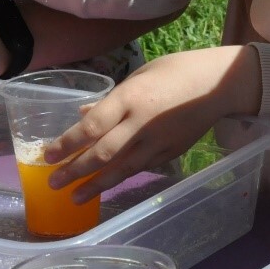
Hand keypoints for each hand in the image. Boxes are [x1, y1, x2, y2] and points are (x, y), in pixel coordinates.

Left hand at [43, 46, 260, 201]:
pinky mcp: (172, 152)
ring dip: (95, 184)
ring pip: (122, 168)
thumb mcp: (140, 75)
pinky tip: (108, 185)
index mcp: (132, 98)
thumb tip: (84, 115)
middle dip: (75, 170)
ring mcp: (159, 141)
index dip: (68, 144)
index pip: (92, 127)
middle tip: (53, 183)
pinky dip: (122, 177)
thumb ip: (111, 99)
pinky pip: (142, 167)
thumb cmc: (178, 70)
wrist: (221, 84)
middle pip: (102, 153)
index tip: (48, 155)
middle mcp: (142, 123)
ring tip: (75, 198)